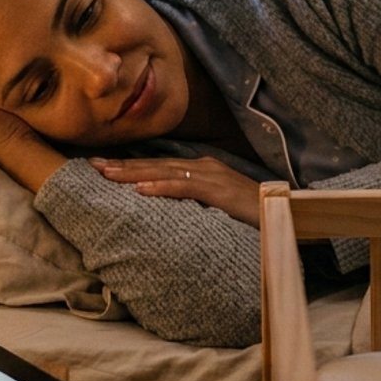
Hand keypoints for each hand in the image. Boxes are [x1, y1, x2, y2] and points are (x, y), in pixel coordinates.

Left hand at [89, 155, 262, 225]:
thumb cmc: (254, 215)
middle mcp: (205, 167)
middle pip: (156, 165)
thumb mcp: (218, 207)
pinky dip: (162, 187)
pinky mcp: (220, 191)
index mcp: (203, 170)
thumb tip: (170, 213)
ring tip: (107, 175)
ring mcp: (213, 177)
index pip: (160, 167)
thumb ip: (196, 205)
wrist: (288, 214)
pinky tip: (141, 190)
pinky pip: (186, 188)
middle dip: (123, 165)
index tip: (103, 168)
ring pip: (165, 172)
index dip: (131, 167)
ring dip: (134, 172)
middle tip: (92, 165)